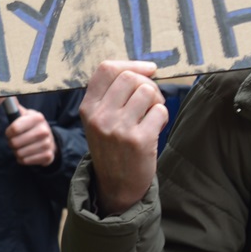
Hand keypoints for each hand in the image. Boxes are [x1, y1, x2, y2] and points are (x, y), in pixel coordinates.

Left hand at [5, 106, 55, 166]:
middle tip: (15, 141)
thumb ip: (15, 108)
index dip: (9, 132)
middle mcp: (44, 130)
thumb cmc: (32, 127)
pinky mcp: (47, 156)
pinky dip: (22, 159)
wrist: (49, 141)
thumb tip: (8, 96)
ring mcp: (47, 144)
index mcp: (38, 118)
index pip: (14, 128)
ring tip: (21, 147)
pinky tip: (26, 154)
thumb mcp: (25, 115)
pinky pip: (25, 161)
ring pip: (19, 153)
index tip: (9, 133)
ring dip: (16, 152)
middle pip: (15, 142)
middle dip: (11, 143)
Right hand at [80, 61, 169, 215]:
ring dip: (157, 101)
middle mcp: (99, 116)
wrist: (116, 186)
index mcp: (88, 108)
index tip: (149, 70)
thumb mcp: (99, 120)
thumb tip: (146, 69)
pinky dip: (162, 117)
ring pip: (148, 92)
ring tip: (152, 117)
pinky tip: (155, 130)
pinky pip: (160, 111)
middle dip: (148, 85)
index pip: (107, 69)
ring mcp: (118, 128)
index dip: (132, 64)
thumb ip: (112, 95)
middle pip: (130, 78)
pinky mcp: (138, 140)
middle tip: (151, 102)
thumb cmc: (113, 147)